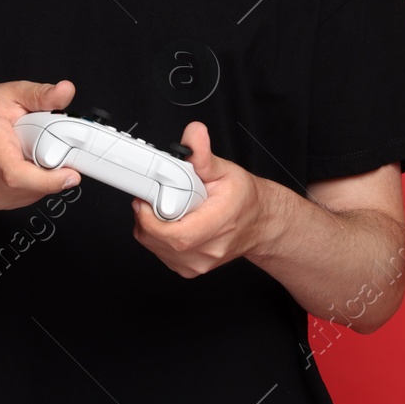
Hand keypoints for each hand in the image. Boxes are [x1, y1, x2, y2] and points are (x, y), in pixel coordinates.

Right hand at [0, 79, 78, 209]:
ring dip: (43, 176)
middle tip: (48, 146)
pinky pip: (27, 197)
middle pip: (35, 185)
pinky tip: (25, 164)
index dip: (50, 179)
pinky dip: (34, 183)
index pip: (19, 175)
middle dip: (52, 168)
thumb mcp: (10, 94)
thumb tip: (65, 91)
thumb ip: (41, 94)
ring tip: (30, 152)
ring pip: (35, 194)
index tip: (72, 174)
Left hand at [132, 121, 266, 277]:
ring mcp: (198, 263)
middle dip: (147, 216)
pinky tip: (170, 222)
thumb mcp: (226, 170)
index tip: (145, 200)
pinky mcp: (188, 268)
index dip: (152, 218)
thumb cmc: (244, 199)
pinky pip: (159, 252)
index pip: (177, 235)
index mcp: (219, 224)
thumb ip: (203, 154)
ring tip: (168, 208)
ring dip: (150, 225)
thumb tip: (194, 134)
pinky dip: (156, 236)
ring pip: (154, 246)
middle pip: (159, 240)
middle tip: (155, 197)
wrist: (259, 224)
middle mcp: (208, 249)